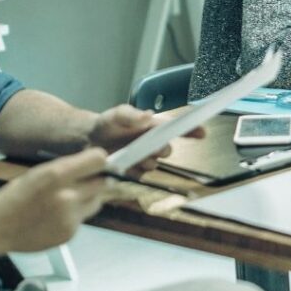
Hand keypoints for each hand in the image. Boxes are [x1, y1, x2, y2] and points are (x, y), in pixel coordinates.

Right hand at [0, 148, 109, 255]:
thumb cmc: (15, 196)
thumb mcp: (40, 172)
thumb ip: (68, 168)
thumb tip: (95, 164)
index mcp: (57, 174)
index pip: (99, 160)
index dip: (100, 161)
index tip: (98, 164)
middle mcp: (68, 195)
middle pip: (104, 182)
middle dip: (98, 180)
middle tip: (88, 182)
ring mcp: (70, 217)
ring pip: (97, 202)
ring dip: (88, 199)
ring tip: (67, 201)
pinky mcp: (70, 233)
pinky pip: (83, 219)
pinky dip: (75, 216)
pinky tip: (56, 217)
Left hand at [87, 104, 203, 169]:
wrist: (88, 140)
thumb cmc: (106, 123)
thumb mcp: (116, 114)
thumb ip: (131, 115)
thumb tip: (148, 116)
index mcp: (154, 126)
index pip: (178, 128)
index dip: (192, 130)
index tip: (203, 133)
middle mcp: (153, 142)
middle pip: (168, 150)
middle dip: (161, 149)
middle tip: (151, 147)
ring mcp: (145, 158)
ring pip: (154, 164)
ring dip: (145, 160)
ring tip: (130, 154)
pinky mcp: (135, 171)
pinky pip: (141, 175)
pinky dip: (133, 170)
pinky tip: (122, 164)